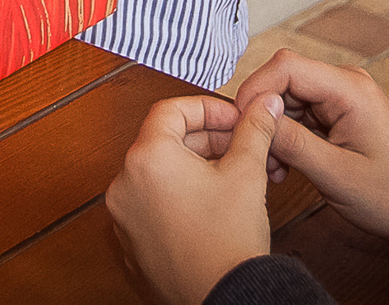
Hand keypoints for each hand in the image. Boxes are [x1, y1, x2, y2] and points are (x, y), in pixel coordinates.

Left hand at [105, 92, 281, 304]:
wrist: (226, 299)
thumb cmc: (230, 242)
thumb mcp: (247, 173)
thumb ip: (254, 129)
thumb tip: (265, 103)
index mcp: (147, 158)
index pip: (171, 110)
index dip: (207, 109)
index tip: (233, 119)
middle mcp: (124, 184)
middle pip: (164, 142)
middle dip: (205, 140)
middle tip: (239, 147)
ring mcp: (123, 216)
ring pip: (157, 174)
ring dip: (192, 168)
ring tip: (228, 179)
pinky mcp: (130, 242)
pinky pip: (151, 205)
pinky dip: (176, 197)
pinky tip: (209, 207)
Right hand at [232, 50, 388, 260]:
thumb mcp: (336, 175)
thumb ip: (293, 143)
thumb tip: (254, 116)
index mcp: (350, 90)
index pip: (285, 66)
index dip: (255, 90)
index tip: (240, 125)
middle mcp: (345, 84)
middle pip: (282, 80)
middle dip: (263, 116)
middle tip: (259, 156)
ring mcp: (342, 97)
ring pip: (286, 98)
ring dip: (274, 131)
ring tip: (276, 169)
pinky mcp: (338, 112)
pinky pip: (299, 114)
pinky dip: (286, 137)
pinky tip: (286, 166)